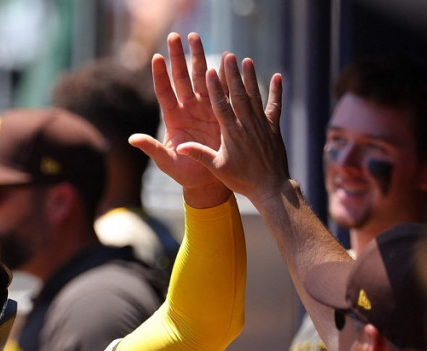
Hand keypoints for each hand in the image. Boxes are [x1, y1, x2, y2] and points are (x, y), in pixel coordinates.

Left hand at [129, 32, 230, 207]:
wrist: (208, 182)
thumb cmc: (184, 174)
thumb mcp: (166, 161)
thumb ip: (151, 148)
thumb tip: (132, 139)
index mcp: (173, 119)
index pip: (164, 92)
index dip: (160, 75)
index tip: (156, 57)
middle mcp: (188, 109)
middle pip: (182, 78)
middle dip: (178, 57)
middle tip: (176, 36)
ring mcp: (205, 108)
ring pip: (201, 78)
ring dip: (199, 57)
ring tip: (195, 37)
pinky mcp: (222, 112)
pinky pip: (222, 89)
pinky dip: (223, 74)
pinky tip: (224, 57)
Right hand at [175, 49, 292, 209]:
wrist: (270, 188)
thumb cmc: (240, 180)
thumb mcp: (217, 168)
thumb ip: (199, 154)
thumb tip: (179, 147)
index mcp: (231, 134)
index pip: (220, 106)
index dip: (214, 88)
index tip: (209, 71)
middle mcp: (247, 125)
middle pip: (238, 95)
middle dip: (231, 75)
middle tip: (227, 56)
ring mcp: (262, 125)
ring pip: (255, 97)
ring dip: (250, 77)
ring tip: (246, 60)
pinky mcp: (273, 128)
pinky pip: (275, 106)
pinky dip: (276, 91)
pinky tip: (277, 76)